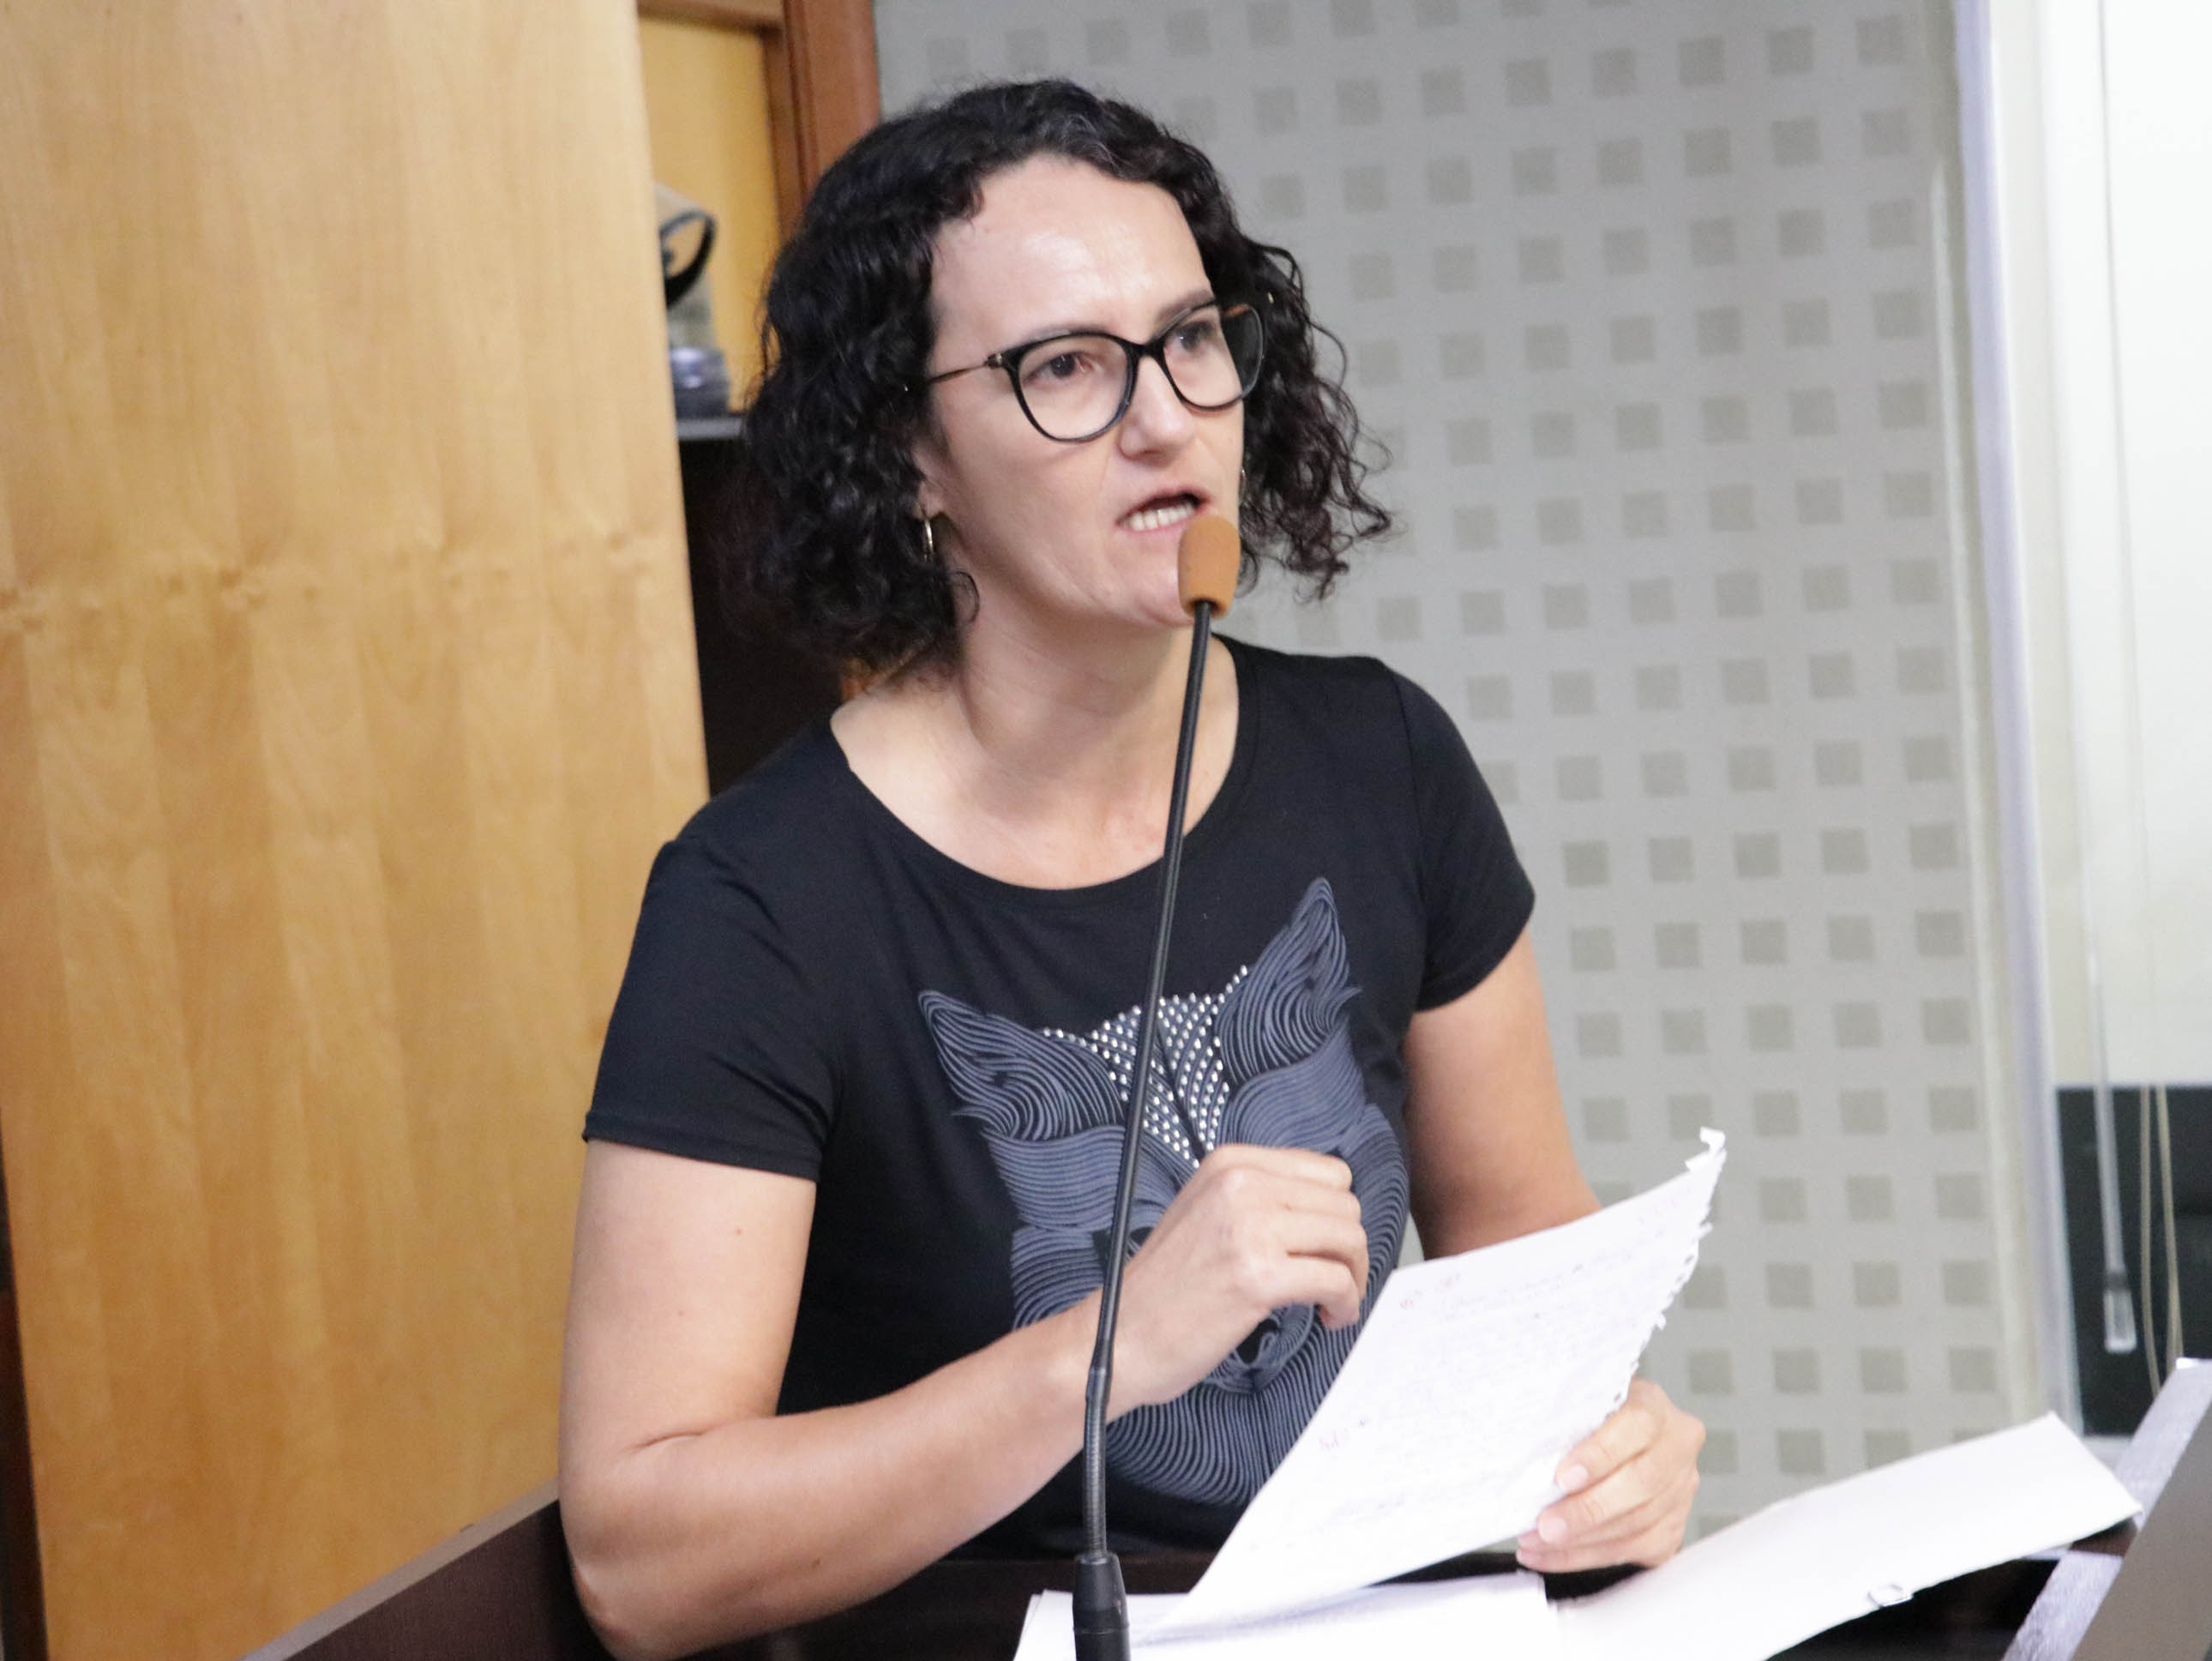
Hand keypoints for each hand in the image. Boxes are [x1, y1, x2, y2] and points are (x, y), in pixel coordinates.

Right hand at [1105, 1143, 1368, 1413]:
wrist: (1123, 1335)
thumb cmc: (1166, 1286)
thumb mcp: (1207, 1211)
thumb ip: (1261, 1197)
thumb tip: (1327, 1209)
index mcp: (1231, 1163)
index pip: (1327, 1170)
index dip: (1336, 1213)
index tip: (1326, 1244)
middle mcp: (1240, 1185)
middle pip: (1344, 1203)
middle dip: (1348, 1247)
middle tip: (1332, 1280)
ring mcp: (1249, 1228)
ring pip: (1348, 1238)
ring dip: (1352, 1276)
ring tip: (1332, 1301)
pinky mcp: (1257, 1276)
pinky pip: (1336, 1280)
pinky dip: (1346, 1302)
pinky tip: (1329, 1317)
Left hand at [1516, 1378, 1702, 1571]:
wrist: (1617, 1436)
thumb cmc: (1592, 1418)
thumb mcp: (1582, 1404)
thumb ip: (1568, 1422)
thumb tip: (1528, 1459)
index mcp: (1654, 1406)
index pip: (1637, 1427)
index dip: (1600, 1455)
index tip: (1563, 1478)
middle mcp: (1676, 1448)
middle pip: (1640, 1484)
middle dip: (1587, 1510)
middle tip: (1546, 1525)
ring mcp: (1679, 1491)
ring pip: (1636, 1524)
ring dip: (1581, 1541)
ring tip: (1537, 1541)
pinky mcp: (1671, 1527)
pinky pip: (1632, 1550)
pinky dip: (1585, 1557)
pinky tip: (1551, 1555)